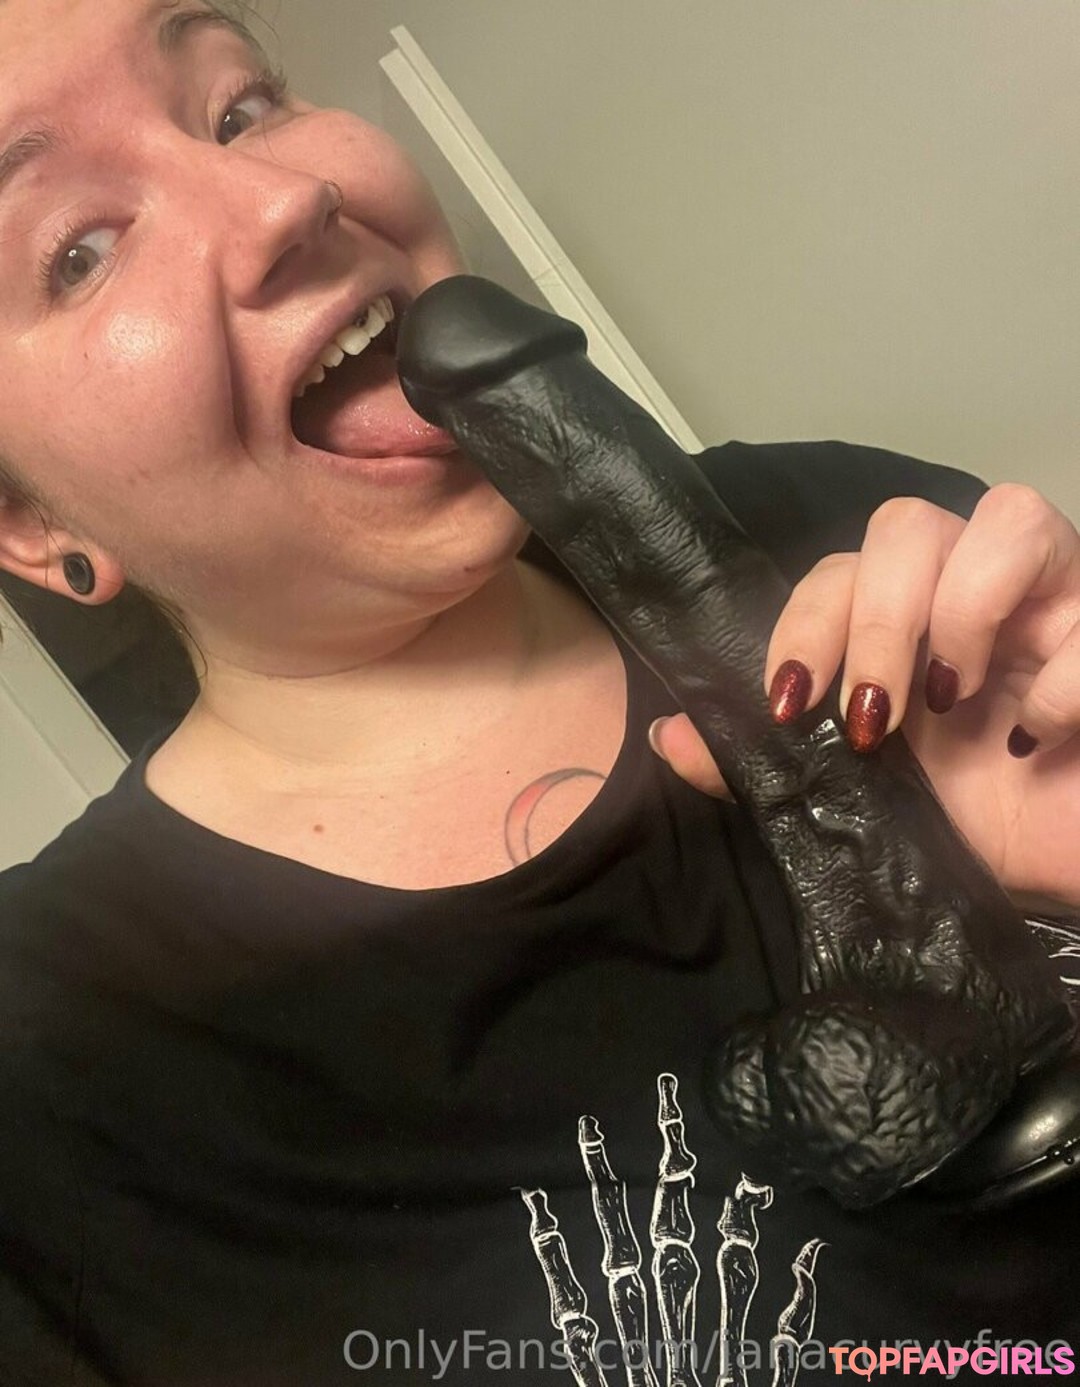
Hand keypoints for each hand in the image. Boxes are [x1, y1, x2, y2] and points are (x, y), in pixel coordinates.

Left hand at [649, 483, 1079, 907]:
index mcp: (905, 620)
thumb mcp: (860, 804)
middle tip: (874, 718)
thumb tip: (670, 735)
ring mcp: (1055, 599)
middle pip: (909, 523)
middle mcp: (975, 588)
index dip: (807, 625)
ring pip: (1011, 515)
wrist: (1067, 855)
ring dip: (964, 607)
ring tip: (956, 699)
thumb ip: (768, 770)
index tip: (791, 703)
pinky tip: (1032, 738)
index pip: (839, 571)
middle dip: (878, 617)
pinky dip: (1058, 681)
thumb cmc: (973, 822)